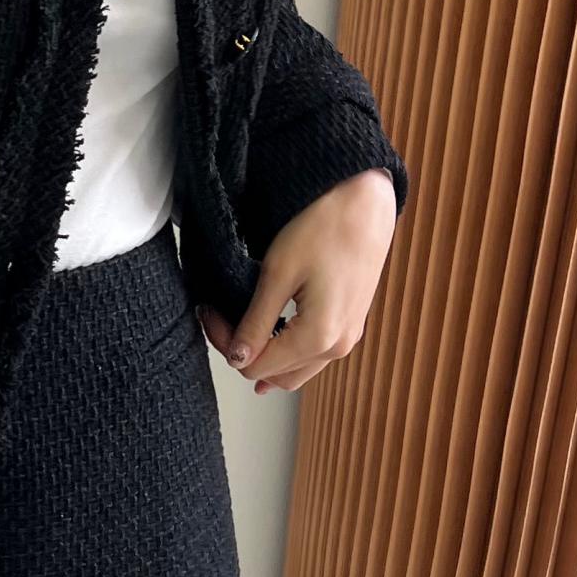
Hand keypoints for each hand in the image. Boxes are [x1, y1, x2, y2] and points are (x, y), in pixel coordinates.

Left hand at [199, 168, 397, 394]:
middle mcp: (338, 347)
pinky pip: (312, 355)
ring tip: (240, 323)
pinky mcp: (350, 324)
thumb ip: (256, 323)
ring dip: (264, 355)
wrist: (366, 202)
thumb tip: (238, 358)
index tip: (210, 312)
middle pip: (274, 374)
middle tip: (219, 316)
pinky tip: (270, 334)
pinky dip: (286, 350)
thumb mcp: (278, 274)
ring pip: (294, 371)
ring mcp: (348, 337)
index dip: (225, 343)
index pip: (255, 367)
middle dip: (241, 351)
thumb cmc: (326, 227)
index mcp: (319, 337)